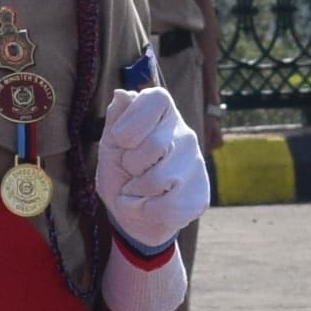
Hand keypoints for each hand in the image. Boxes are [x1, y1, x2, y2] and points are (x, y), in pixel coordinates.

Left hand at [92, 81, 207, 246]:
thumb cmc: (121, 175)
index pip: (157, 99)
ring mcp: (196, 164)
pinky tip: (149, 206)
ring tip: (138, 191)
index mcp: (163, 115)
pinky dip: (146, 211)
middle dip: (130, 165)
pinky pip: (167, 207)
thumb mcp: (110, 147)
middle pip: (154, 145)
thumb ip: (115, 121)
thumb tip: (121, 94)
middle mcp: (185, 134)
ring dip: (136, 192)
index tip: (121, 139)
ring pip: (158, 180)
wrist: (135, 216)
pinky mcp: (201, 195)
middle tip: (131, 171)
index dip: (134, 120)